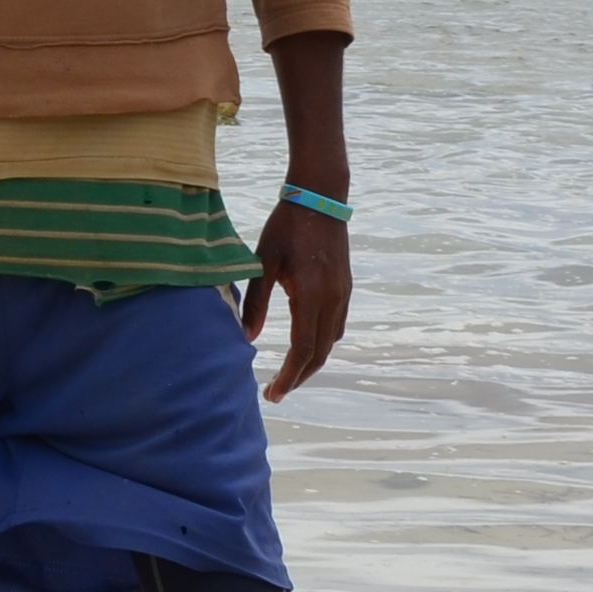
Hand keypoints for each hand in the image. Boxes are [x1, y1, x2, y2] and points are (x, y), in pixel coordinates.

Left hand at [239, 195, 350, 401]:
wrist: (321, 197)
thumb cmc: (286, 226)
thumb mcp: (264, 262)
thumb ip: (255, 302)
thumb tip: (246, 338)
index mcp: (312, 295)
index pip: (302, 350)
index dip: (288, 376)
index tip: (272, 393)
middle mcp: (334, 300)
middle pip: (319, 354)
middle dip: (298, 377)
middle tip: (275, 392)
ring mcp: (344, 294)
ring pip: (330, 343)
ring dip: (311, 363)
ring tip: (288, 374)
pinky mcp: (346, 288)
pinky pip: (336, 327)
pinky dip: (321, 344)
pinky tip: (305, 346)